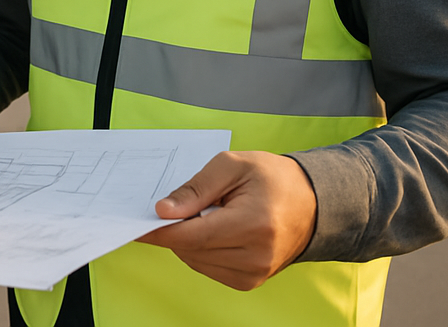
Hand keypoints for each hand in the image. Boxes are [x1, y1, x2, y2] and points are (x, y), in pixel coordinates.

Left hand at [138, 150, 316, 290]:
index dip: (160, 231)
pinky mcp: (250, 282)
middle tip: (173, 205)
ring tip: (206, 212)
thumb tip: (163, 211)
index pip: (193, 235)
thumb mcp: (232, 165)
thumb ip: (196, 188)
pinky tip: (212, 228)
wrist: (311, 201)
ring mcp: (255, 274)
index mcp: (253, 225)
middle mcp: (256, 257)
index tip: (136, 224)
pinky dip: (200, 249)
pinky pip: (209, 267)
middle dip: (174, 229)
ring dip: (188, 239)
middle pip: (192, 250)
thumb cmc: (271, 177)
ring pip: (197, 261)